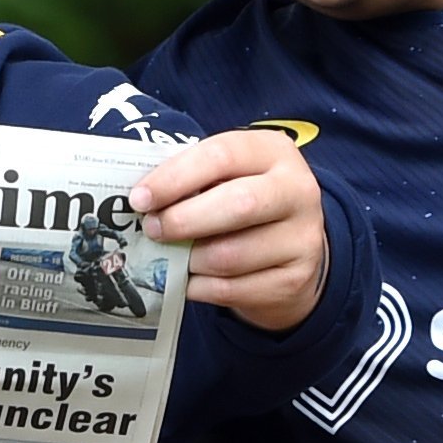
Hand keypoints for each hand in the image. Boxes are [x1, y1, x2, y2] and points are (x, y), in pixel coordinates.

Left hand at [130, 129, 328, 332]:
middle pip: (238, 205)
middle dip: (183, 220)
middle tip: (153, 229)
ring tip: (174, 256)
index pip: (222, 156)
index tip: (140, 198)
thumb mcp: (227, 177)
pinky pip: (231, 290)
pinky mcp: (293, 280)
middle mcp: (297, 191)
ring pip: (230, 256)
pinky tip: (190, 279)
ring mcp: (302, 239)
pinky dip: (199, 287)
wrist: (292, 251)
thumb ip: (193, 180)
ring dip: (189, 260)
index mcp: (274, 152)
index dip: (175, 177)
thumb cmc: (244, 204)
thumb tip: (143, 201)